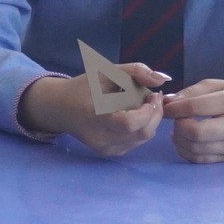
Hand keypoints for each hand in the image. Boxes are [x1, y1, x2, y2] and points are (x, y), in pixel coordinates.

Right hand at [17, 67, 167, 156]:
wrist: (60, 108)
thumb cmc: (83, 87)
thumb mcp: (105, 71)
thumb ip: (135, 70)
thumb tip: (163, 79)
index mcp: (95, 117)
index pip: (129, 123)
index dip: (148, 111)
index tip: (152, 95)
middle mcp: (100, 138)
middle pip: (141, 132)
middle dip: (155, 114)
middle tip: (154, 98)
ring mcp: (105, 148)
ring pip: (142, 138)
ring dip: (151, 120)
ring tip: (145, 104)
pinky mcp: (110, 153)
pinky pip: (136, 142)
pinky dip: (142, 128)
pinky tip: (136, 116)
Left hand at [165, 79, 223, 162]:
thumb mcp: (220, 85)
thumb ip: (192, 92)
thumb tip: (167, 102)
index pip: (195, 108)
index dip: (173, 108)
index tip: (165, 106)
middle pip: (195, 133)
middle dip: (178, 126)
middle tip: (176, 119)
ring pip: (196, 150)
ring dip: (179, 140)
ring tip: (180, 129)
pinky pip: (202, 160)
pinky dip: (187, 152)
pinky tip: (185, 140)